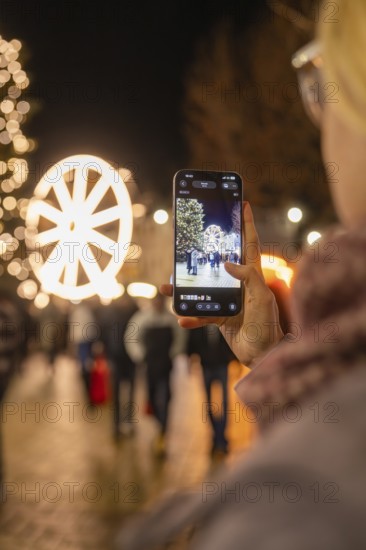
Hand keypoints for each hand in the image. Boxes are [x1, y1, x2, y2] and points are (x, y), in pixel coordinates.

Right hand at [160, 202, 283, 365]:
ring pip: (202, 287)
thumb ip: (248, 277)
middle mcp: (239, 283)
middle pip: (218, 261)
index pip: (249, 244)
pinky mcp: (219, 316)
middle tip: (188, 242)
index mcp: (253, 274)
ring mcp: (228, 299)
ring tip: (167, 287)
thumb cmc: (267, 325)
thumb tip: (227, 263)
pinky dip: (191, 316)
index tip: (244, 204)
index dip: (247, 224)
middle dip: (202, 253)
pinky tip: (182, 318)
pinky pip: (200, 313)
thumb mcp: (261, 298)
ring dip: (184, 288)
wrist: (262, 355)